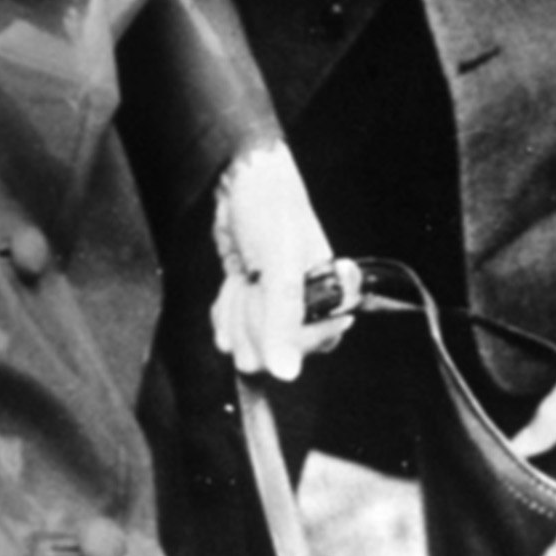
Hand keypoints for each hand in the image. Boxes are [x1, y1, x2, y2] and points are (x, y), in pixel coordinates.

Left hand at [210, 141, 349, 382]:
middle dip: (251, 317)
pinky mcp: (250, 308)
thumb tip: (287, 374)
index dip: (285, 330)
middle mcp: (307, 310)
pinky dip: (224, 311)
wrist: (241, 181)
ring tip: (243, 276)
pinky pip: (230, 334)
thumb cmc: (270, 211)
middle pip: (271, 356)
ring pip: (245, 349)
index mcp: (330, 297)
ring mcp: (275, 312)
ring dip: (234, 312)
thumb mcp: (279, 264)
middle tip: (253, 279)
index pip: (313, 347)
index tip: (271, 293)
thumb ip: (283, 319)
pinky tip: (232, 283)